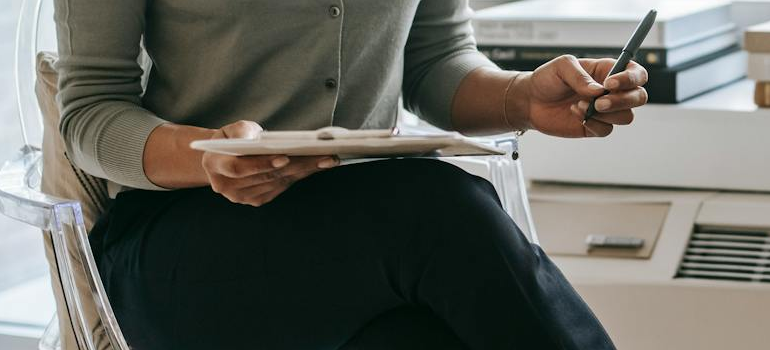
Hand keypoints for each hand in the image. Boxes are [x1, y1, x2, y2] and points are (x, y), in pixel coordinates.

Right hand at [201, 120, 338, 205]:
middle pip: (266, 176)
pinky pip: (282, 187)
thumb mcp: (231, 128)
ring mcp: (241, 196)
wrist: (226, 157)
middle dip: (297, 165)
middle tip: (323, 156)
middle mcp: (226, 186)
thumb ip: (240, 130)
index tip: (285, 157)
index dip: (262, 164)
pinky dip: (300, 175)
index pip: (239, 168)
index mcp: (215, 165)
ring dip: (305, 171)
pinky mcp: (256, 200)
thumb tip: (253, 138)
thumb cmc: (232, 139)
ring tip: (327, 159)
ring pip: (278, 182)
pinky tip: (317, 166)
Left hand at [519, 55, 648, 137]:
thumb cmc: (548, 79)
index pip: (637, 74)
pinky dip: (592, 123)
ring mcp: (605, 111)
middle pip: (639, 97)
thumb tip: (598, 91)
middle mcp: (612, 92)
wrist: (530, 101)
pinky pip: (606, 130)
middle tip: (599, 103)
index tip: (609, 84)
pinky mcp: (595, 127)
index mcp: (609, 71)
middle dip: (623, 101)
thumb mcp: (562, 67)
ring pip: (626, 117)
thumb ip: (581, 76)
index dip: (630, 79)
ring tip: (579, 105)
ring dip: (605, 114)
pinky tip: (575, 114)